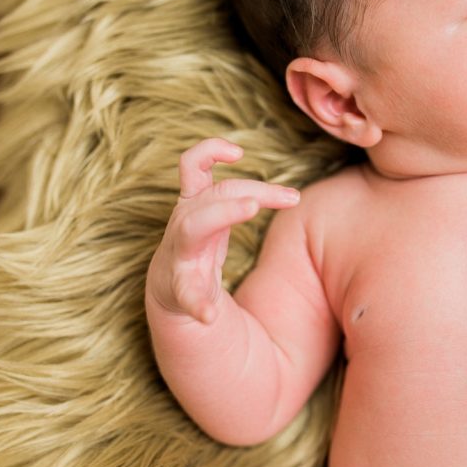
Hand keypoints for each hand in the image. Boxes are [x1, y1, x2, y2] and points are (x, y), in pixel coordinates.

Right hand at [146, 138, 300, 324]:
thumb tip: (295, 195)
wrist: (171, 289)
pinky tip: (210, 315)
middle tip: (280, 197)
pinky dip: (198, 304)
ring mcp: (179, 254)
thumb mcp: (216, 211)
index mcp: (192, 203)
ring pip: (192, 229)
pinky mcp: (180, 288)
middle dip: (241, 192)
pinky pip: (187, 294)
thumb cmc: (202, 242)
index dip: (209, 151)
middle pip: (211, 197)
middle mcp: (183, 223)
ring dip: (221, 216)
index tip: (238, 151)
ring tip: (251, 208)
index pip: (196, 167)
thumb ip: (244, 196)